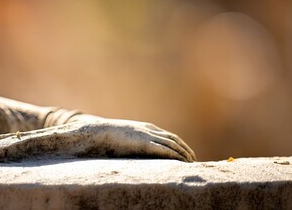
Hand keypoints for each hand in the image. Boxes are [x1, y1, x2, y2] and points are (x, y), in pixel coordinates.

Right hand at [74, 119, 196, 161]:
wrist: (98, 131)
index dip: (179, 144)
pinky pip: (165, 149)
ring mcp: (148, 136)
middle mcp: (150, 130)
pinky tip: (182, 162)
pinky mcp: (145, 144)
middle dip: (185, 149)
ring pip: (173, 144)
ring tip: (192, 163)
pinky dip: (176, 155)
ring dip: (184, 154)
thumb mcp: (123, 136)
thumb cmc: (106, 136)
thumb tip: (133, 149)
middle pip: (174, 139)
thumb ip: (132, 141)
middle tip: (193, 160)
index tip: (186, 153)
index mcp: (146, 127)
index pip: (168, 135)